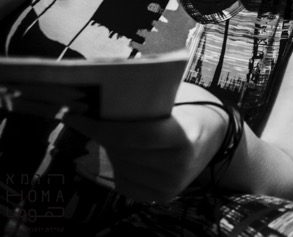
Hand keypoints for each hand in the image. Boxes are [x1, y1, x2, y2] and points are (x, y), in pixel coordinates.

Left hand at [63, 101, 227, 201]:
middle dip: (100, 134)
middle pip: (122, 151)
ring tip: (112, 132)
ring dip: (110, 149)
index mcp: (183, 138)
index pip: (132, 135)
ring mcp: (170, 185)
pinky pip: (124, 183)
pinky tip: (126, 152)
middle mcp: (177, 166)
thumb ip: (146, 101)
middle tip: (85, 117)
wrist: (218, 137)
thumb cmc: (192, 110)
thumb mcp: (176, 99)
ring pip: (121, 166)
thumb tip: (101, 96)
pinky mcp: (162, 196)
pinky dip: (119, 166)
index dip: (100, 126)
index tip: (74, 114)